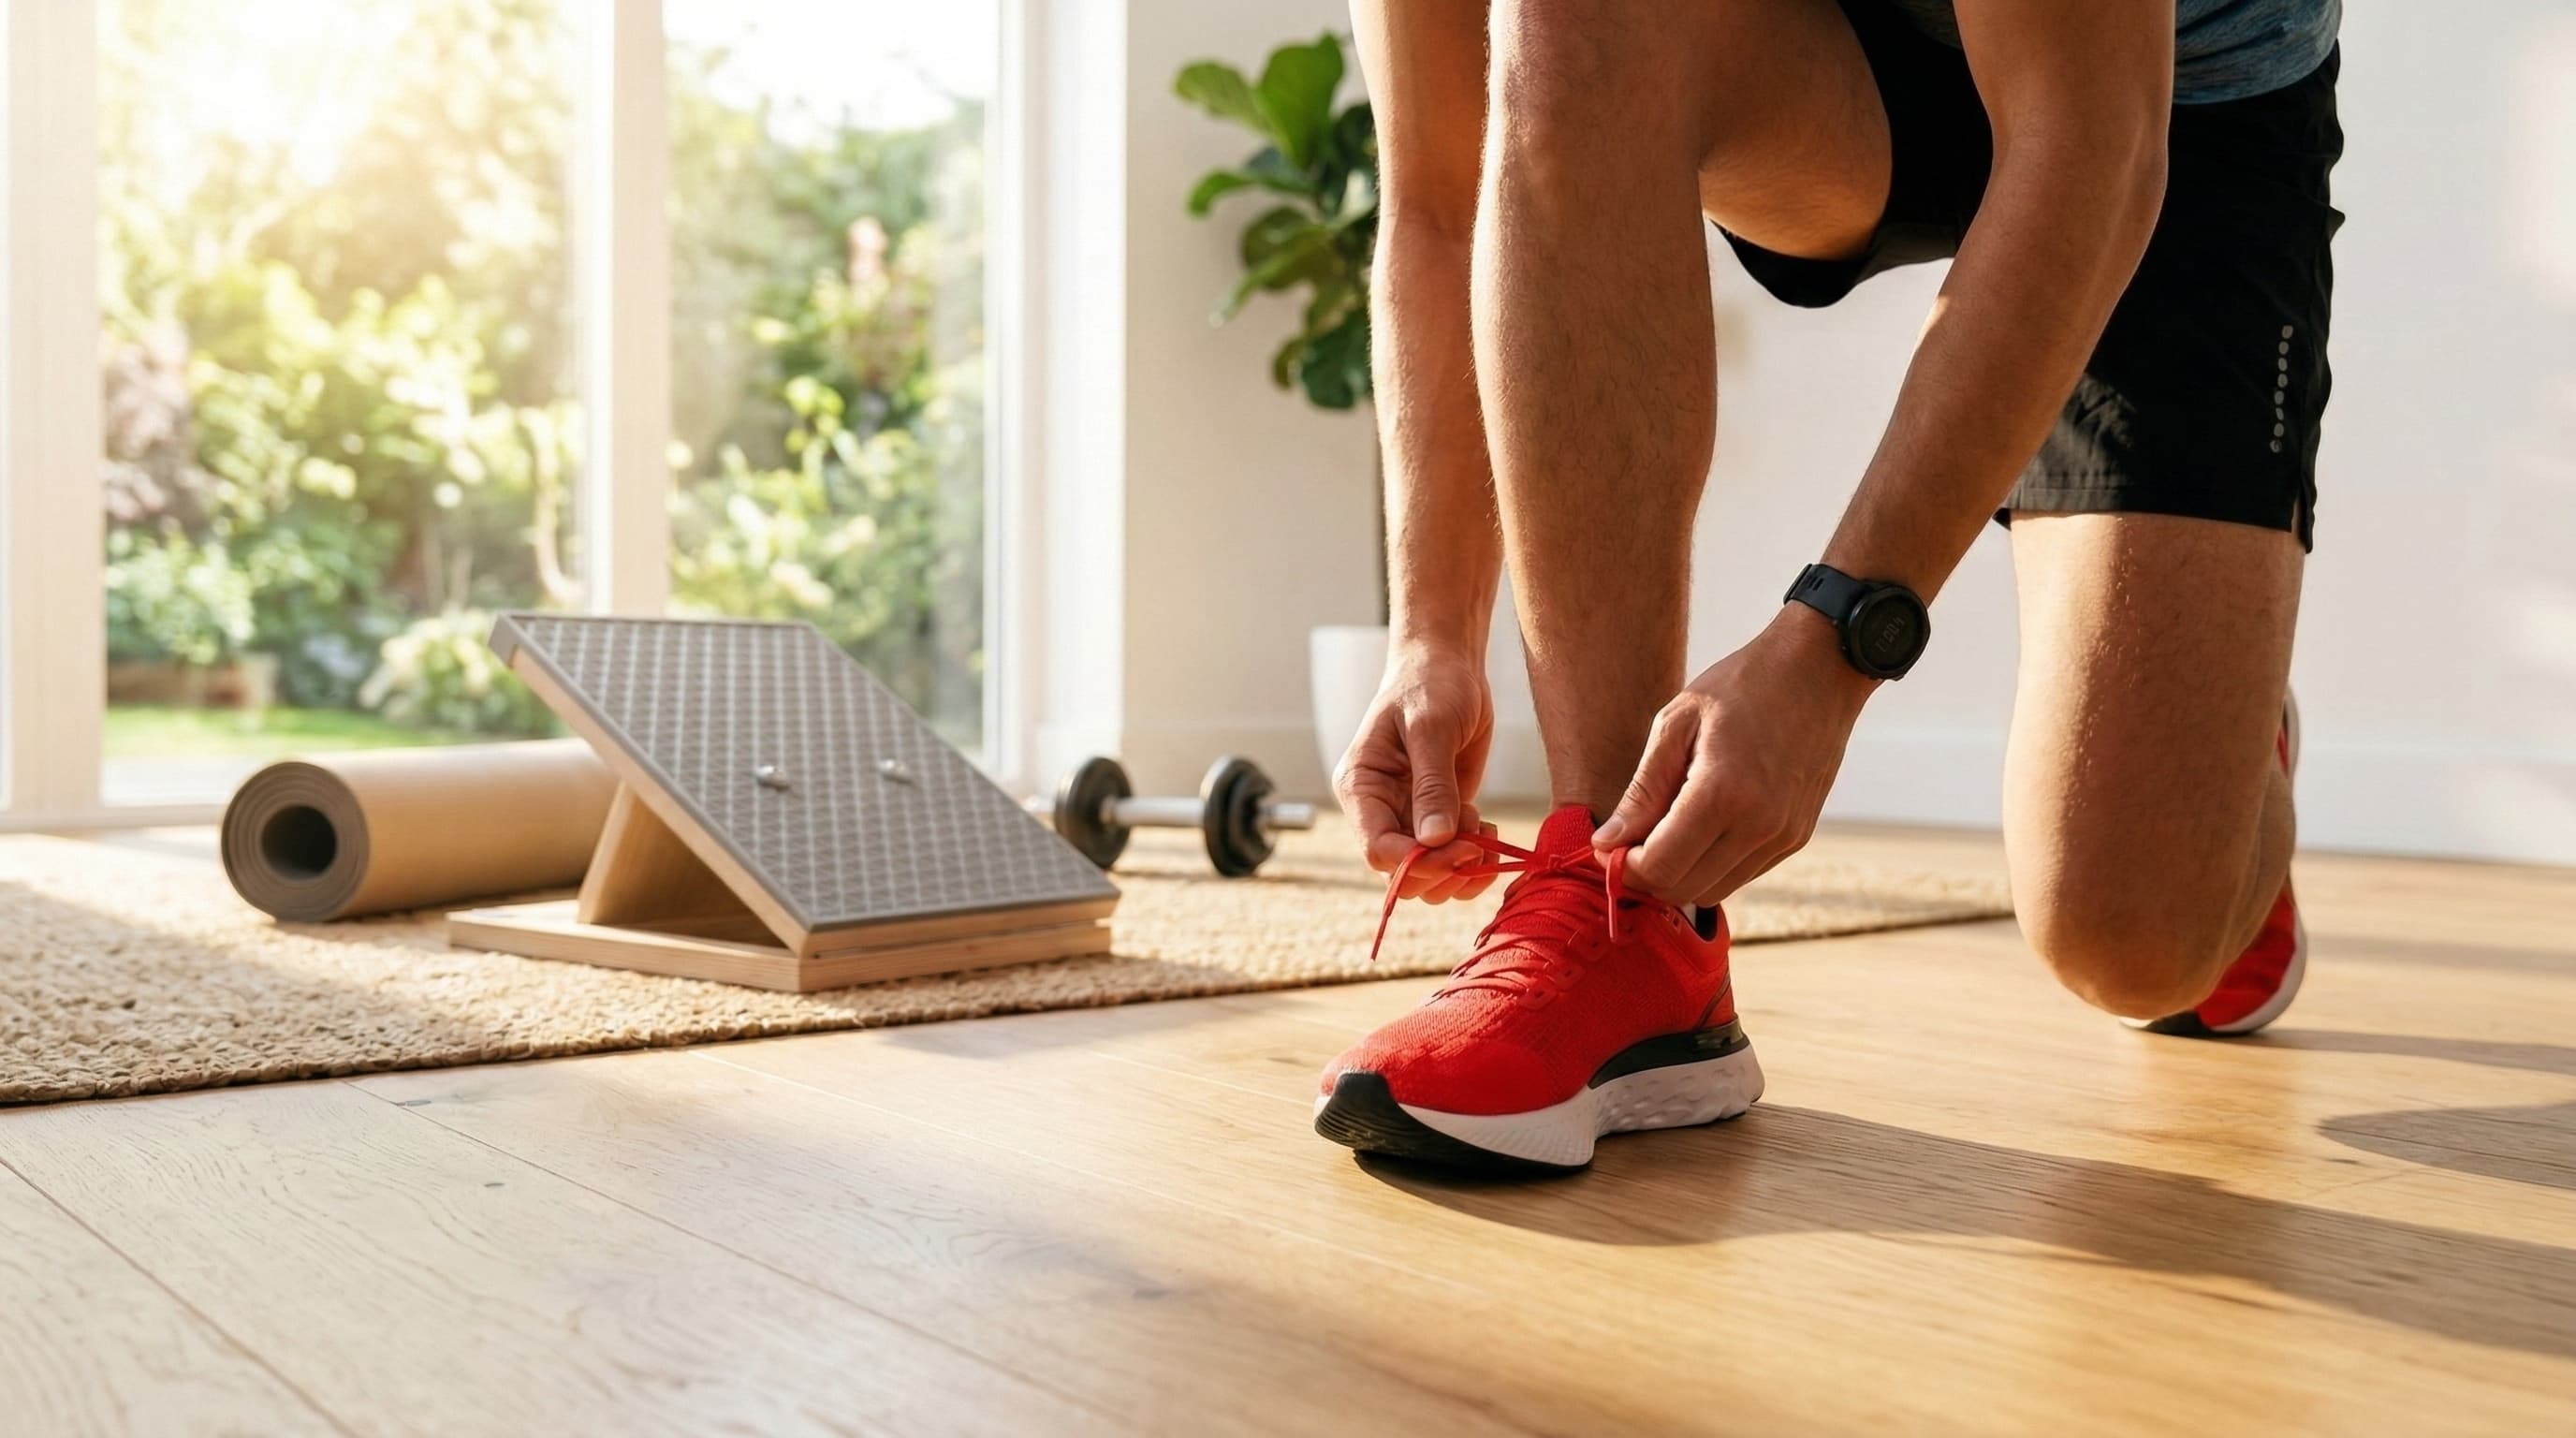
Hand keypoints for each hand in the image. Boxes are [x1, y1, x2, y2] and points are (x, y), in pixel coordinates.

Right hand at [1332, 642, 1497, 902]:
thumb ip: (1432, 785)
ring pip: (1428, 879)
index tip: (1460, 848)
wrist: (1449, 668)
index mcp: (1361, 789)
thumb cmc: (1431, 685)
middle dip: (1444, 868)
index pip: (1377, 850)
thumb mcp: (1430, 728)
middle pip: (1403, 875)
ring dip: (1461, 868)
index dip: (1418, 862)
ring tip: (1481, 825)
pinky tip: (1487, 831)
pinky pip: (1451, 864)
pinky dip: (1474, 862)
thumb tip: (1435, 841)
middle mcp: (1379, 812)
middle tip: (1477, 838)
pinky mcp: (1438, 820)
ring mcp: (1409, 819)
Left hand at [1592, 606, 1876, 904]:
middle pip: (1684, 889)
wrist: (1819, 670)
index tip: (1606, 848)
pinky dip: (1710, 867)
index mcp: (1722, 792)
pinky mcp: (1796, 838)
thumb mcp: (1676, 725)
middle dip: (1646, 878)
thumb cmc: (1741, 686)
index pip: (1660, 865)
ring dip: (1678, 877)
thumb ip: (1642, 793)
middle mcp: (1759, 824)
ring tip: (1659, 837)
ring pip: (1714, 891)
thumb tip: (1605, 843)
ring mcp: (1783, 836)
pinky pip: (1741, 875)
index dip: (1624, 867)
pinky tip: (1697, 831)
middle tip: (1625, 847)